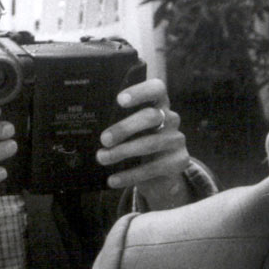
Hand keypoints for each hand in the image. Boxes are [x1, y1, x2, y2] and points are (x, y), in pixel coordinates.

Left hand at [97, 78, 191, 201]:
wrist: (162, 176)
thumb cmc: (139, 145)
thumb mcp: (132, 132)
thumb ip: (118, 124)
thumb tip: (88, 126)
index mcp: (159, 105)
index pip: (156, 89)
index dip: (140, 91)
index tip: (120, 100)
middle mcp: (171, 119)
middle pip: (150, 116)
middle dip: (125, 127)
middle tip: (104, 139)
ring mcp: (177, 140)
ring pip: (150, 143)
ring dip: (122, 152)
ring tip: (102, 158)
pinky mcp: (179, 161)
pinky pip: (153, 168)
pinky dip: (129, 175)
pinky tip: (113, 179)